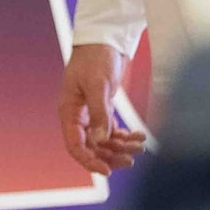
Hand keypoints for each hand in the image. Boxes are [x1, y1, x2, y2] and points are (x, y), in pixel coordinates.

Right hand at [59, 43, 148, 175]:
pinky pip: (112, 131)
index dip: (89, 161)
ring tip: (140, 145)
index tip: (107, 171)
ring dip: (122, 146)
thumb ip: (99, 113)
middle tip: (132, 159)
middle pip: (92, 147)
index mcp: (69, 112)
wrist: (104, 38)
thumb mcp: (98, 84)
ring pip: (104, 141)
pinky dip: (125, 136)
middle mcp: (78, 116)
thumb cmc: (95, 57)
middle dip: (111, 155)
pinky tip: (138, 135)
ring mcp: (90, 114)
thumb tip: (101, 141)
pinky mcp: (102, 109)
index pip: (75, 146)